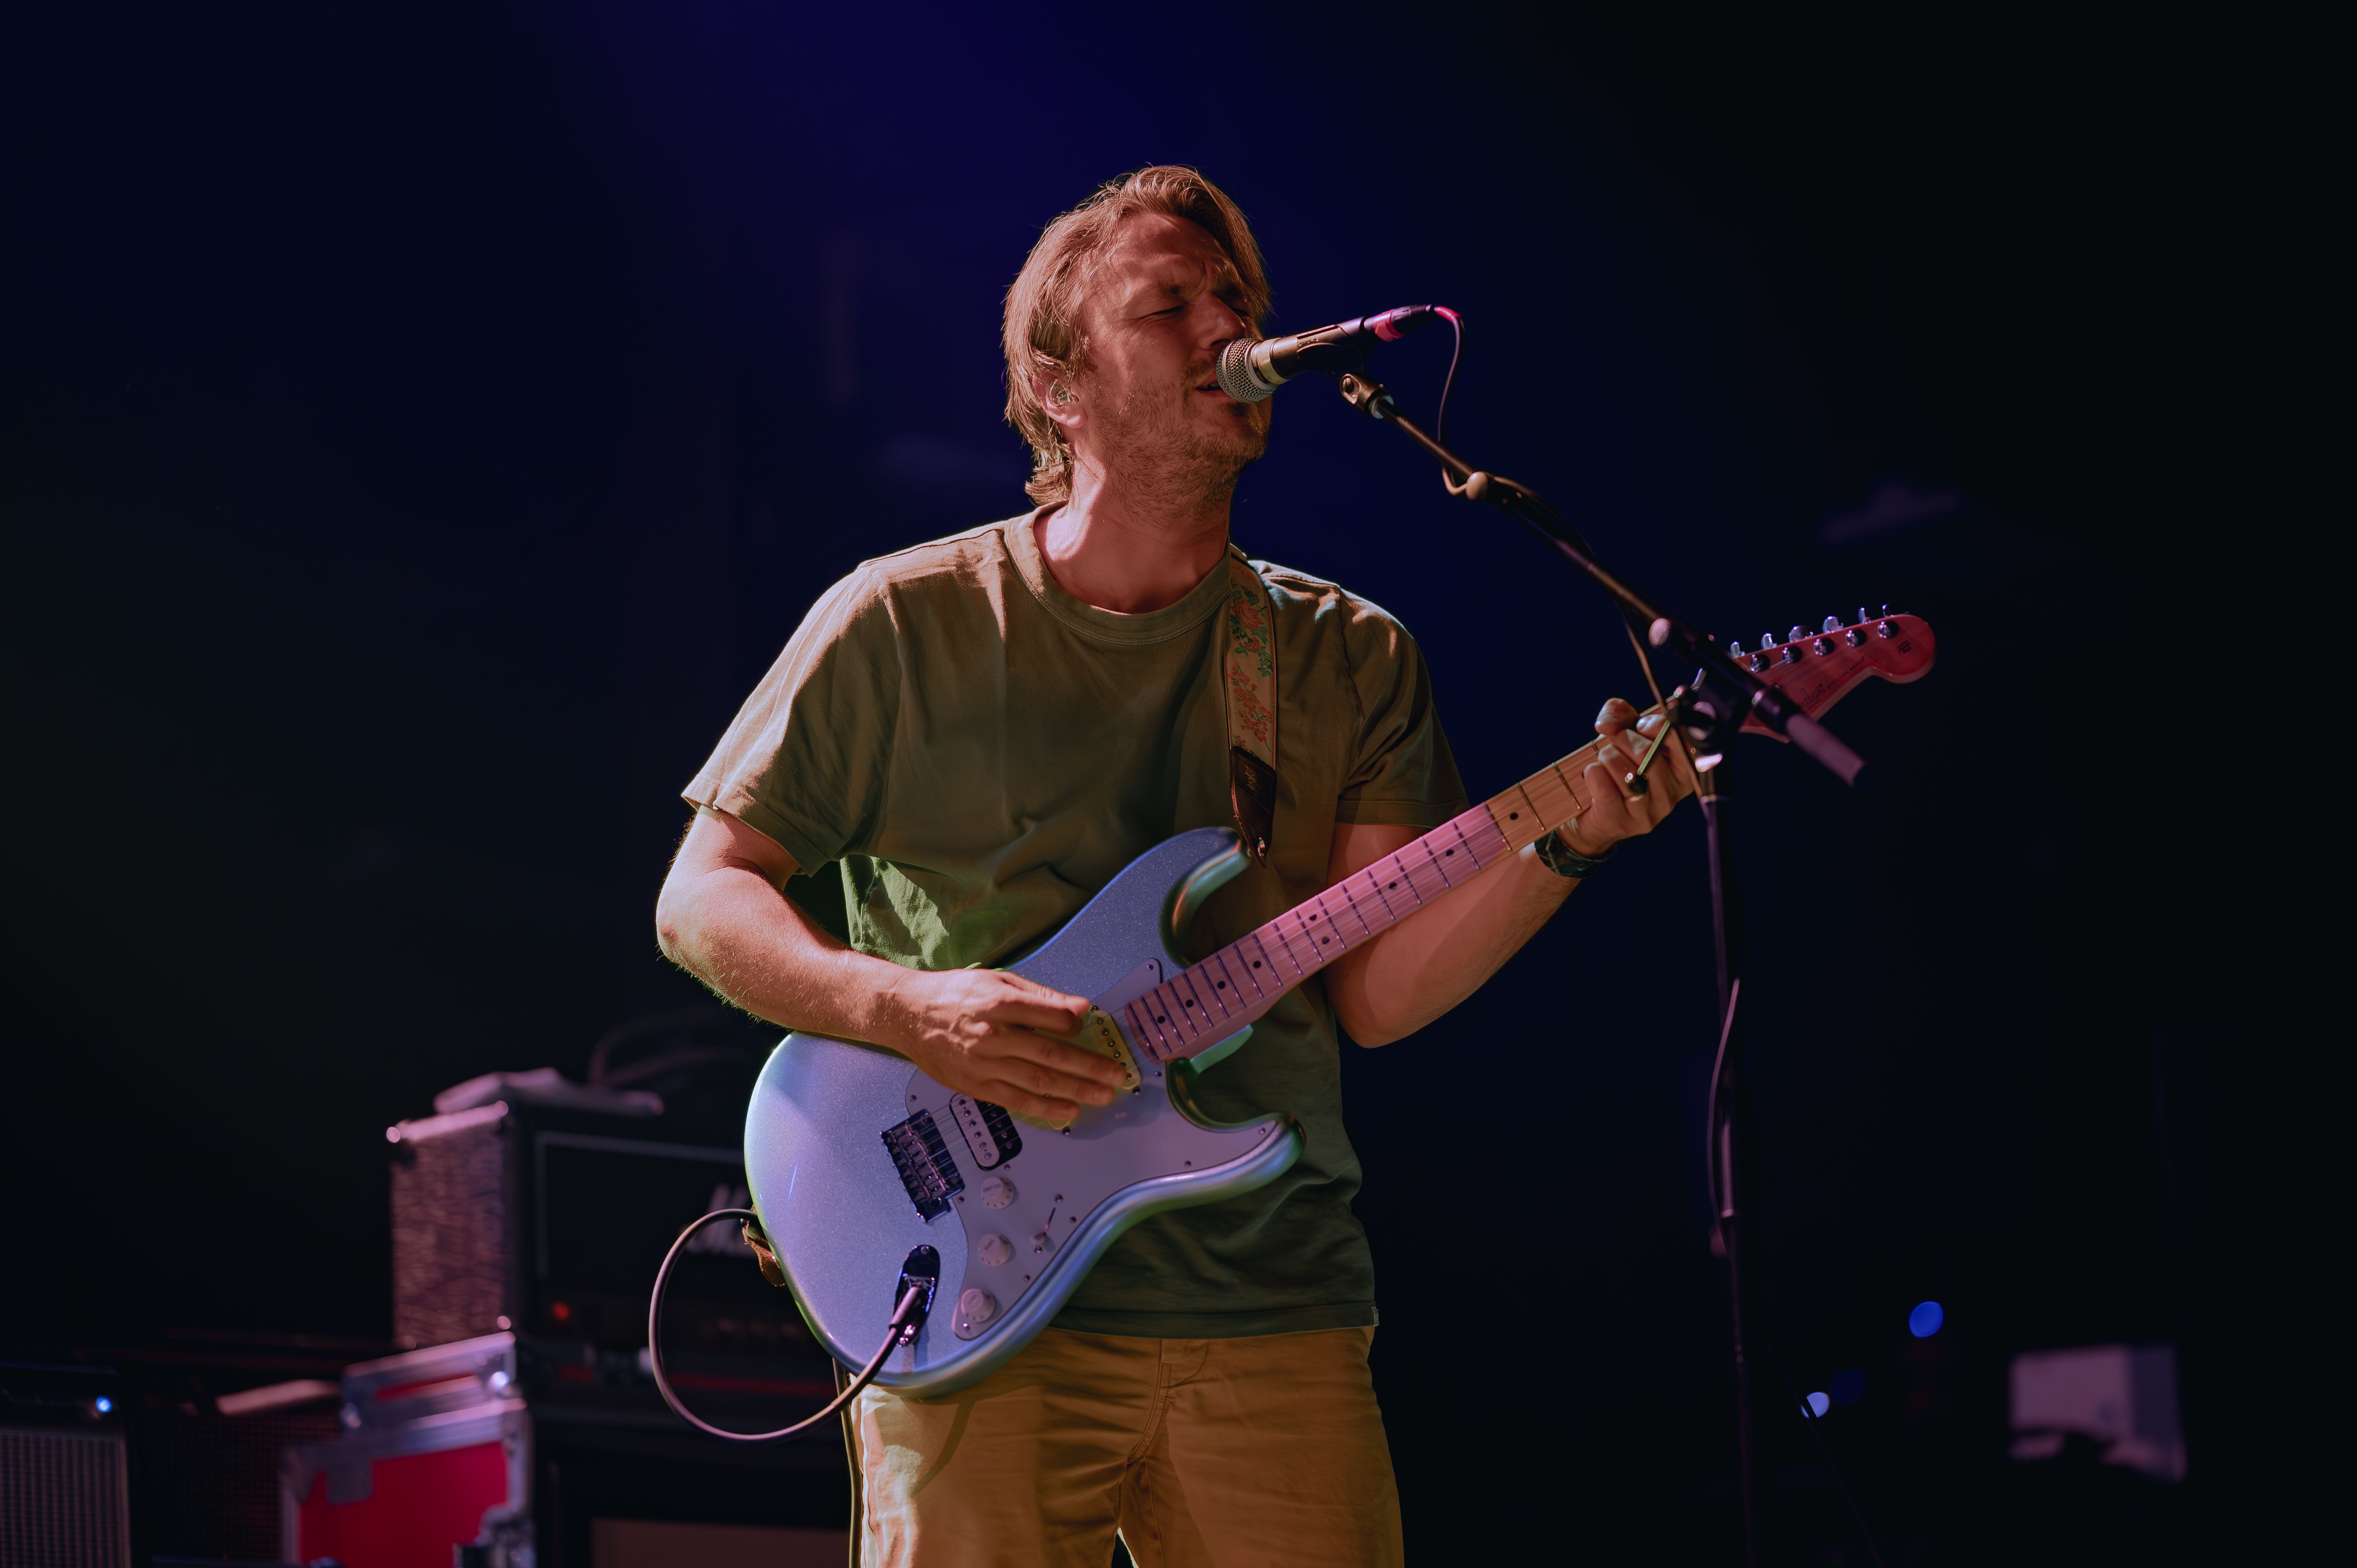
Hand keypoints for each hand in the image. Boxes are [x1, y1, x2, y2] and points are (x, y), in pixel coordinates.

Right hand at [875, 967, 1122, 1123]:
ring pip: (1037, 1082)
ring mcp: (984, 1064)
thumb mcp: (997, 980)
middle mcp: (994, 1036)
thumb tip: (1080, 1009)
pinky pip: (1015, 1101)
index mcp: (1001, 1004)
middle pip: (1051, 1055)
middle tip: (1116, 1076)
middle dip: (1089, 1067)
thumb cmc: (956, 993)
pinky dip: (1044, 1108)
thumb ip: (1040, 997)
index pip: (1053, 1018)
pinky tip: (1067, 1112)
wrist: (908, 1014)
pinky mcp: (975, 1085)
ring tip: (1101, 1096)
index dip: (1077, 1024)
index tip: (1091, 1026)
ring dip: (1074, 1092)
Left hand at [1559, 697, 1697, 857]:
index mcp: (1683, 771)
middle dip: (1623, 738)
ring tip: (1606, 761)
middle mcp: (1672, 795)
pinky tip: (1594, 775)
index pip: (1680, 739)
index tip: (1641, 726)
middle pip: (1647, 752)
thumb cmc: (1617, 767)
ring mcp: (1648, 813)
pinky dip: (1593, 773)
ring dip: (1607, 756)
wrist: (1592, 813)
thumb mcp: (1624, 733)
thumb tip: (1608, 723)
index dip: (1655, 724)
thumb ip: (1620, 714)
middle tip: (1616, 741)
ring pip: (1625, 770)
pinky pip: (1605, 788)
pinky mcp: (1622, 822)